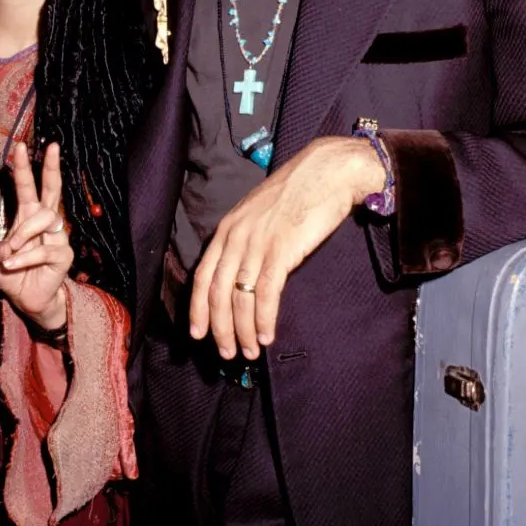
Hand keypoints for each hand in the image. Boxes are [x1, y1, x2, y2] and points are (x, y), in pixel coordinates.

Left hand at [0, 142, 72, 329]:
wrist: (27, 300)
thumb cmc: (12, 274)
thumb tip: (4, 248)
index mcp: (27, 217)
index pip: (28, 187)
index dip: (24, 168)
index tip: (21, 146)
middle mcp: (44, 223)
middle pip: (52, 190)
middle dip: (51, 167)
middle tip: (52, 147)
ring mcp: (57, 237)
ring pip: (45, 218)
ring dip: (23, 233)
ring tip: (9, 252)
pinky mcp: (64, 255)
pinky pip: (45, 250)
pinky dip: (24, 258)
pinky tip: (12, 265)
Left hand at [190, 136, 384, 360]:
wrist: (327, 172)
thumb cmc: (297, 194)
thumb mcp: (258, 214)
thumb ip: (244, 240)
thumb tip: (239, 275)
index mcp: (227, 228)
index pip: (202, 275)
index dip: (197, 308)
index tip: (198, 333)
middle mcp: (236, 236)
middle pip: (217, 292)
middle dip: (219, 328)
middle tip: (226, 353)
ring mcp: (257, 242)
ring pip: (240, 297)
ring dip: (243, 331)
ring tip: (250, 352)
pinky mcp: (282, 249)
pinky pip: (266, 293)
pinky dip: (265, 320)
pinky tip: (267, 336)